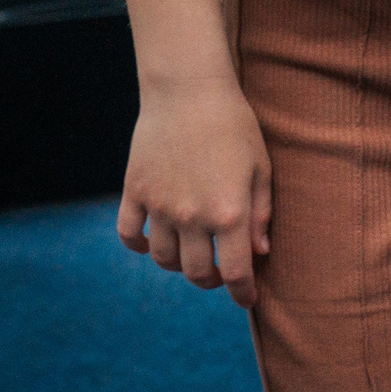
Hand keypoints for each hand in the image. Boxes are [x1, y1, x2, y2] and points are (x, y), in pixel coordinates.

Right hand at [117, 75, 272, 307]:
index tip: (248, 300)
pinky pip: (130, 234)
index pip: (234, 272)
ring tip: (191, 254)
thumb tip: (259, 253)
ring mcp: (159, 206)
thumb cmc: (235, 127)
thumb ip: (261, 213)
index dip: (243, 293)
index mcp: (229, 213)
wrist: (189, 91)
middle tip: (220, 273)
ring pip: (163, 259)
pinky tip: (152, 243)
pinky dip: (139, 245)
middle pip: (196, 272)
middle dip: (211, 281)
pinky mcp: (134, 191)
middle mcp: (191, 217)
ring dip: (178, 265)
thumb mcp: (261, 168)